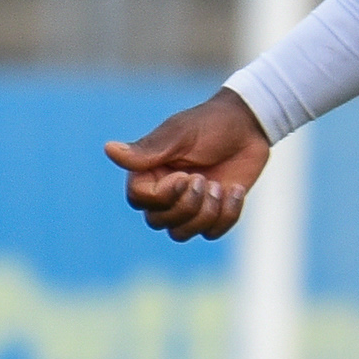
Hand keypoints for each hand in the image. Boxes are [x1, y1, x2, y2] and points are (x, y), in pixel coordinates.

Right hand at [105, 90, 271, 239]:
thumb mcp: (180, 135)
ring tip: (221, 188)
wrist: (249, 127)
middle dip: (186, 206)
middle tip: (204, 180)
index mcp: (149, 171)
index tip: (185, 176)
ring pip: (181, 234)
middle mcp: (164, 192)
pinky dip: (227, 215)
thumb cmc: (210, 124)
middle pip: (158, 222)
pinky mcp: (212, 214)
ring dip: (205, 214)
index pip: (138, 200)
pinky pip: (211, 233)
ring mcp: (188, 206)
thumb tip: (108, 149)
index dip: (162, 196)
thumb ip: (147, 150)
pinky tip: (235, 190)